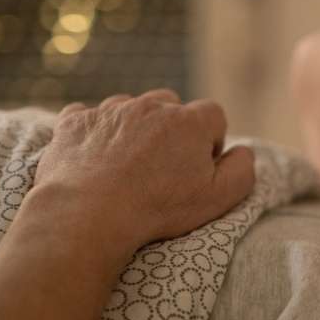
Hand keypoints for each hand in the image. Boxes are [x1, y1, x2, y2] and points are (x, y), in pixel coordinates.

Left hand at [33, 89, 256, 247]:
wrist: (89, 214)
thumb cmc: (158, 208)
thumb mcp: (219, 198)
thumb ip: (242, 170)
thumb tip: (244, 152)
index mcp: (190, 121)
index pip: (213, 116)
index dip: (210, 142)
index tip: (197, 169)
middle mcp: (151, 105)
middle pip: (171, 106)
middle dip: (172, 131)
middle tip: (162, 170)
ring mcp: (110, 110)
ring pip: (130, 109)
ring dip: (134, 130)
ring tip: (127, 167)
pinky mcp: (75, 120)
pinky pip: (90, 116)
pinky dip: (95, 132)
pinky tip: (95, 159)